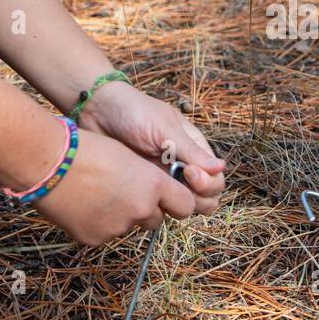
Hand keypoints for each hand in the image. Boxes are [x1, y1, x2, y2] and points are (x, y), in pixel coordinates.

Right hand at [32, 129, 196, 246]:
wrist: (47, 162)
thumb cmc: (85, 149)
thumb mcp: (125, 156)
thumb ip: (144, 176)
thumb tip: (151, 188)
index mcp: (154, 184)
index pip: (186, 205)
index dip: (176, 202)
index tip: (168, 199)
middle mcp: (142, 208)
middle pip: (155, 219)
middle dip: (144, 210)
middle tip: (120, 193)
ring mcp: (118, 227)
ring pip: (127, 226)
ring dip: (117, 215)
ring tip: (93, 193)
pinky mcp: (96, 239)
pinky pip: (102, 233)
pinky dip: (95, 223)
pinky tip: (79, 205)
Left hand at [77, 81, 225, 214]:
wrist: (97, 111)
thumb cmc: (134, 112)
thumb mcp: (165, 130)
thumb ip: (191, 151)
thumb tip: (221, 167)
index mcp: (194, 149)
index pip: (216, 178)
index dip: (208, 183)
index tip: (188, 172)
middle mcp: (182, 167)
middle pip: (205, 198)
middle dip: (197, 198)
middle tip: (174, 185)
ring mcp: (162, 180)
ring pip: (182, 206)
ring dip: (176, 204)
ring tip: (156, 190)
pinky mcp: (143, 188)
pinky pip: (157, 207)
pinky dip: (155, 207)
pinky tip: (141, 194)